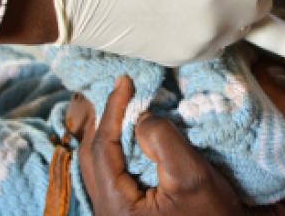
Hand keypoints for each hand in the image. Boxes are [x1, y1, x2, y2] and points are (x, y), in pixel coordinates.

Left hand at [78, 76, 243, 215]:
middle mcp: (108, 211)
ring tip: (126, 105)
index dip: (113, 110)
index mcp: (114, 206)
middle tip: (121, 90)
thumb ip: (163, 141)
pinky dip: (122, 147)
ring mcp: (117, 211)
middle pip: (92, 156)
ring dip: (113, 132)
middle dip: (105, 119)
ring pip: (102, 163)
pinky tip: (136, 132)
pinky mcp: (130, 209)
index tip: (125, 82)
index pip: (101, 148)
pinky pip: (115, 171)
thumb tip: (141, 117)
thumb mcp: (192, 176)